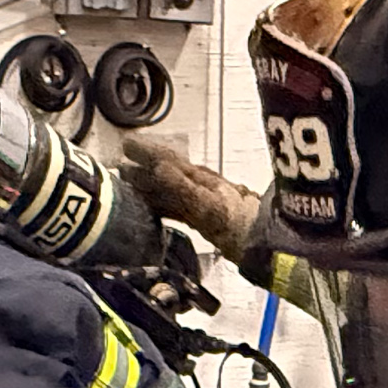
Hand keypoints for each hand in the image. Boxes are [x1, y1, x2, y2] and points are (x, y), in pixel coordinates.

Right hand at [119, 138, 261, 258]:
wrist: (266, 241)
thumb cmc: (239, 224)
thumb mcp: (207, 205)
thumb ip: (181, 187)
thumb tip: (157, 167)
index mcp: (197, 179)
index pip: (165, 160)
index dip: (145, 152)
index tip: (125, 146)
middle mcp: (199, 185)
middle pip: (165, 173)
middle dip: (142, 168)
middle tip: (120, 166)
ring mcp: (202, 201)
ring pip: (169, 189)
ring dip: (149, 186)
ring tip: (130, 185)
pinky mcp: (206, 218)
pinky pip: (176, 206)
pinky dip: (161, 205)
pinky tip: (155, 210)